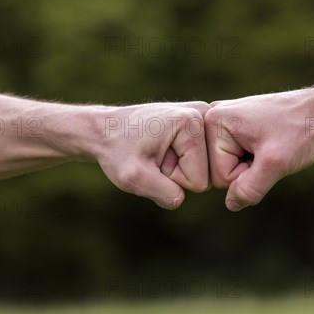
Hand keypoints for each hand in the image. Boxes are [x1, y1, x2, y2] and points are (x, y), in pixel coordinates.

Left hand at [92, 102, 210, 209]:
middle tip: (155, 156)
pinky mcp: (203, 124)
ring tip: (157, 151)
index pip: (199, 180)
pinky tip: (164, 147)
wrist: (106, 130)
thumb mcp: (134, 178)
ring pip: (206, 168)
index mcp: (192, 122)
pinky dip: (182, 160)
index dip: (172, 177)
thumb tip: (181, 199)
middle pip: (208, 174)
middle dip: (178, 173)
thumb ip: (163, 193)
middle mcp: (205, 114)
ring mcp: (206, 118)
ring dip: (179, 167)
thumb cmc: (117, 150)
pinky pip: (203, 160)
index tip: (154, 159)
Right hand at [205, 90, 313, 210]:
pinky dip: (254, 159)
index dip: (247, 174)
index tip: (266, 151)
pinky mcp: (233, 129)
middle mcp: (211, 119)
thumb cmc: (301, 131)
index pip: (219, 177)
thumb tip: (231, 205)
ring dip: (251, 165)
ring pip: (228, 169)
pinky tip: (267, 144)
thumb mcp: (275, 163)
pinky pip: (235, 160)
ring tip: (269, 145)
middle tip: (268, 148)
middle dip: (246, 169)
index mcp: (213, 122)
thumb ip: (249, 188)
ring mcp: (222, 123)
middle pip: (218, 173)